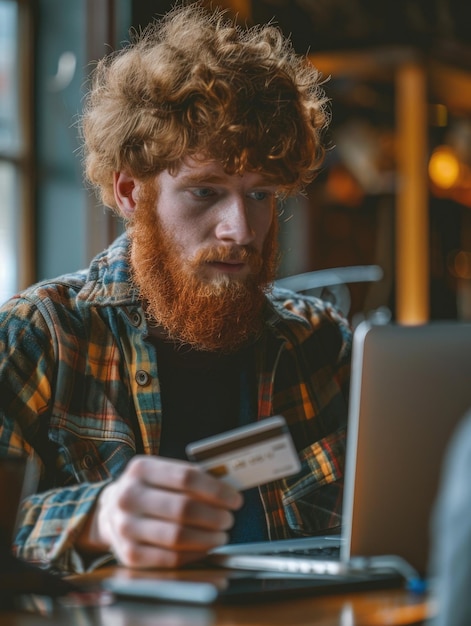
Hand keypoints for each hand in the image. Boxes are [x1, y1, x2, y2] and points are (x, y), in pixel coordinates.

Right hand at [79, 455, 242, 567]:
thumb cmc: (149, 490)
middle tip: (229, 519)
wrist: (111, 511)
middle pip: (184, 508)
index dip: (216, 490)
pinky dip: (194, 554)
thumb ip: (192, 477)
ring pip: (178, 536)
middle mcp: (128, 497)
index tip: (235, 499)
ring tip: (221, 534)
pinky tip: (205, 548)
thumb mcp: (162, 472)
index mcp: (141, 469)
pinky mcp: (128, 554)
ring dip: (208, 537)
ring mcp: (126, 527)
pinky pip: (170, 559)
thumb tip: (229, 489)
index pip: (187, 477)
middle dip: (215, 516)